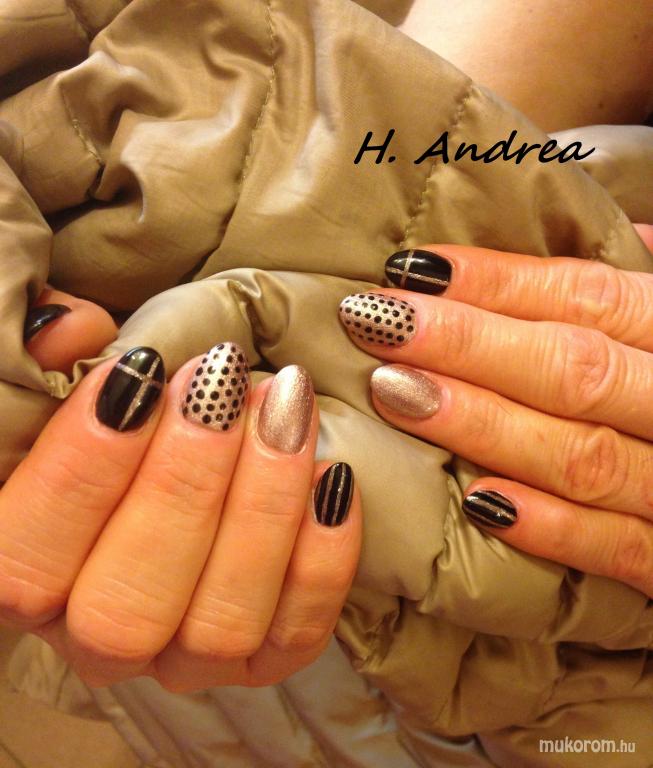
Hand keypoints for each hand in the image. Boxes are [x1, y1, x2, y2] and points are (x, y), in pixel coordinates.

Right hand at [2, 293, 360, 690]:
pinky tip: (332, 476)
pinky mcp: (263, 659)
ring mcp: (185, 658)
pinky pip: (295, 636)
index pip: (25, 560)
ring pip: (219, 625)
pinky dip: (322, 560)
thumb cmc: (124, 427)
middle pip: (126, 608)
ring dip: (261, 508)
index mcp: (30, 580)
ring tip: (285, 408)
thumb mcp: (76, 392)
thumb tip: (73, 333)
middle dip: (182, 484)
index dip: (80, 469)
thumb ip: (51, 360)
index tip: (138, 374)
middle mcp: (99, 637)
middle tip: (220, 384)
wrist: (194, 468)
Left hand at [339, 233, 652, 596]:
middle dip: (468, 344)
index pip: (586, 296)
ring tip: (395, 393)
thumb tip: (619, 234)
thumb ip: (647, 290)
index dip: (496, 282)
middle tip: (375, 322)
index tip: (412, 270)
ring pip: (584, 456)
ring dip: (486, 424)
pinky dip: (552, 529)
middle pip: (573, 367)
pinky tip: (477, 501)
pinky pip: (619, 551)